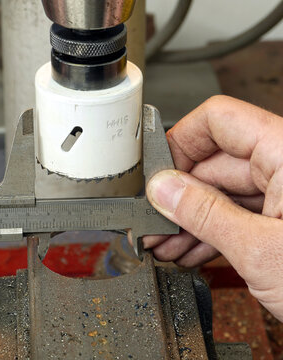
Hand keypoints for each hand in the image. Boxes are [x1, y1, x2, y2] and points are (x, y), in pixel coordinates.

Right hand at [144, 95, 282, 320]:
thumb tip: (164, 189)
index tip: (158, 174)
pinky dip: (211, 233)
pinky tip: (190, 250)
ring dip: (190, 221)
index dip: (181, 142)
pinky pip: (238, 214)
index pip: (218, 120)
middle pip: (215, 164)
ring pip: (222, 193)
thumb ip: (205, 214)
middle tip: (154, 224)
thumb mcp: (261, 250)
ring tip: (167, 245)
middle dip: (179, 197)